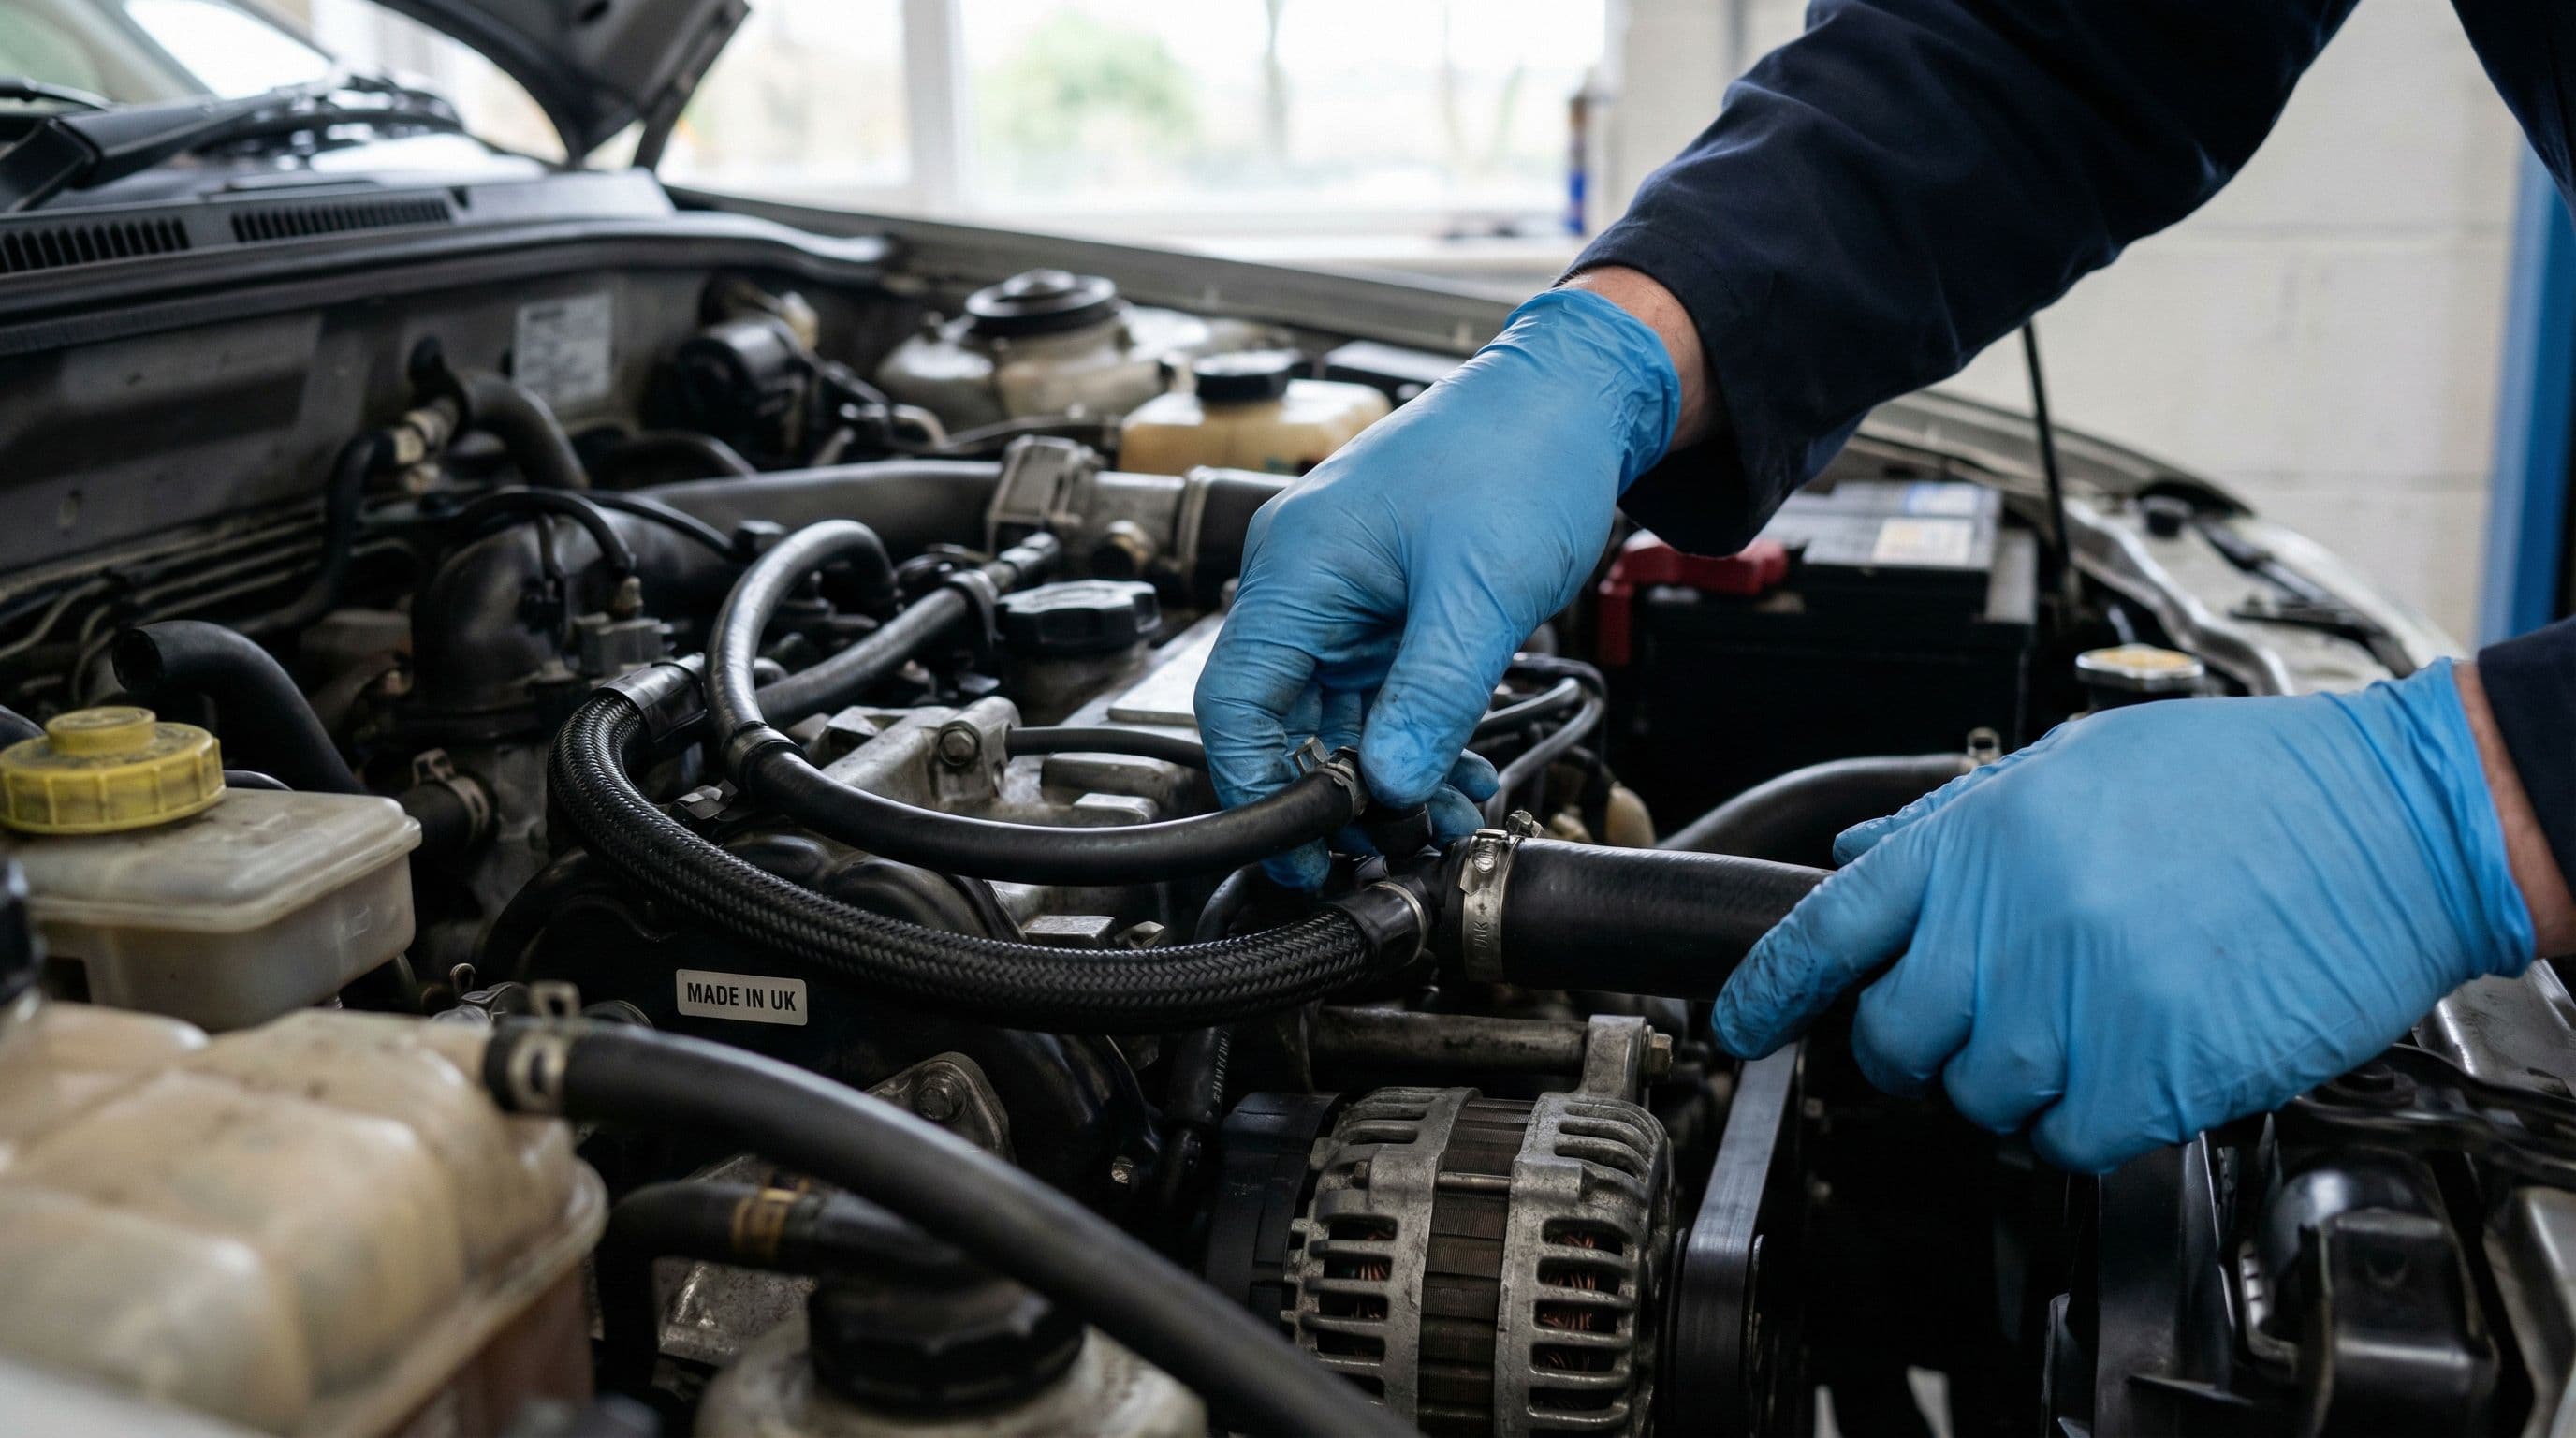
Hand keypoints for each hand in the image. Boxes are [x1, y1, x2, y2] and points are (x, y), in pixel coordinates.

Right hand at [1195, 285, 1682, 886]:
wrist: (1573, 397)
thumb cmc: (1519, 452)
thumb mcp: (1481, 593)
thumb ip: (1433, 698)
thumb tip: (1393, 787)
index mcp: (1298, 566)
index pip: (1235, 699)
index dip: (1257, 785)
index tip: (1301, 848)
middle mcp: (1305, 581)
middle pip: (1278, 717)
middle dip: (1329, 794)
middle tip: (1381, 849)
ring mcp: (1343, 594)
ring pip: (1333, 715)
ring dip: (1380, 775)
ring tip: (1437, 823)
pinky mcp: (1384, 605)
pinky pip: (1377, 693)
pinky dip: (1408, 739)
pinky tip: (1449, 777)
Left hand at [1711, 663, 2538, 1173]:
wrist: (2387, 822)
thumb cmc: (2242, 787)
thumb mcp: (2073, 767)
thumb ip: (1951, 823)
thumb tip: (1854, 859)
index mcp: (1977, 840)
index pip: (1826, 929)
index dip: (1768, 989)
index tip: (1739, 1028)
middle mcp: (2010, 923)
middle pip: (1892, 1038)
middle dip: (1911, 1047)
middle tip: (1968, 1025)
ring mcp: (2077, 1003)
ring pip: (1977, 1098)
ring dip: (2009, 1085)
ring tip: (2078, 1027)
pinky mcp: (2150, 1072)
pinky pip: (2063, 1140)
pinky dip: (2077, 1127)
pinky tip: (2120, 1072)